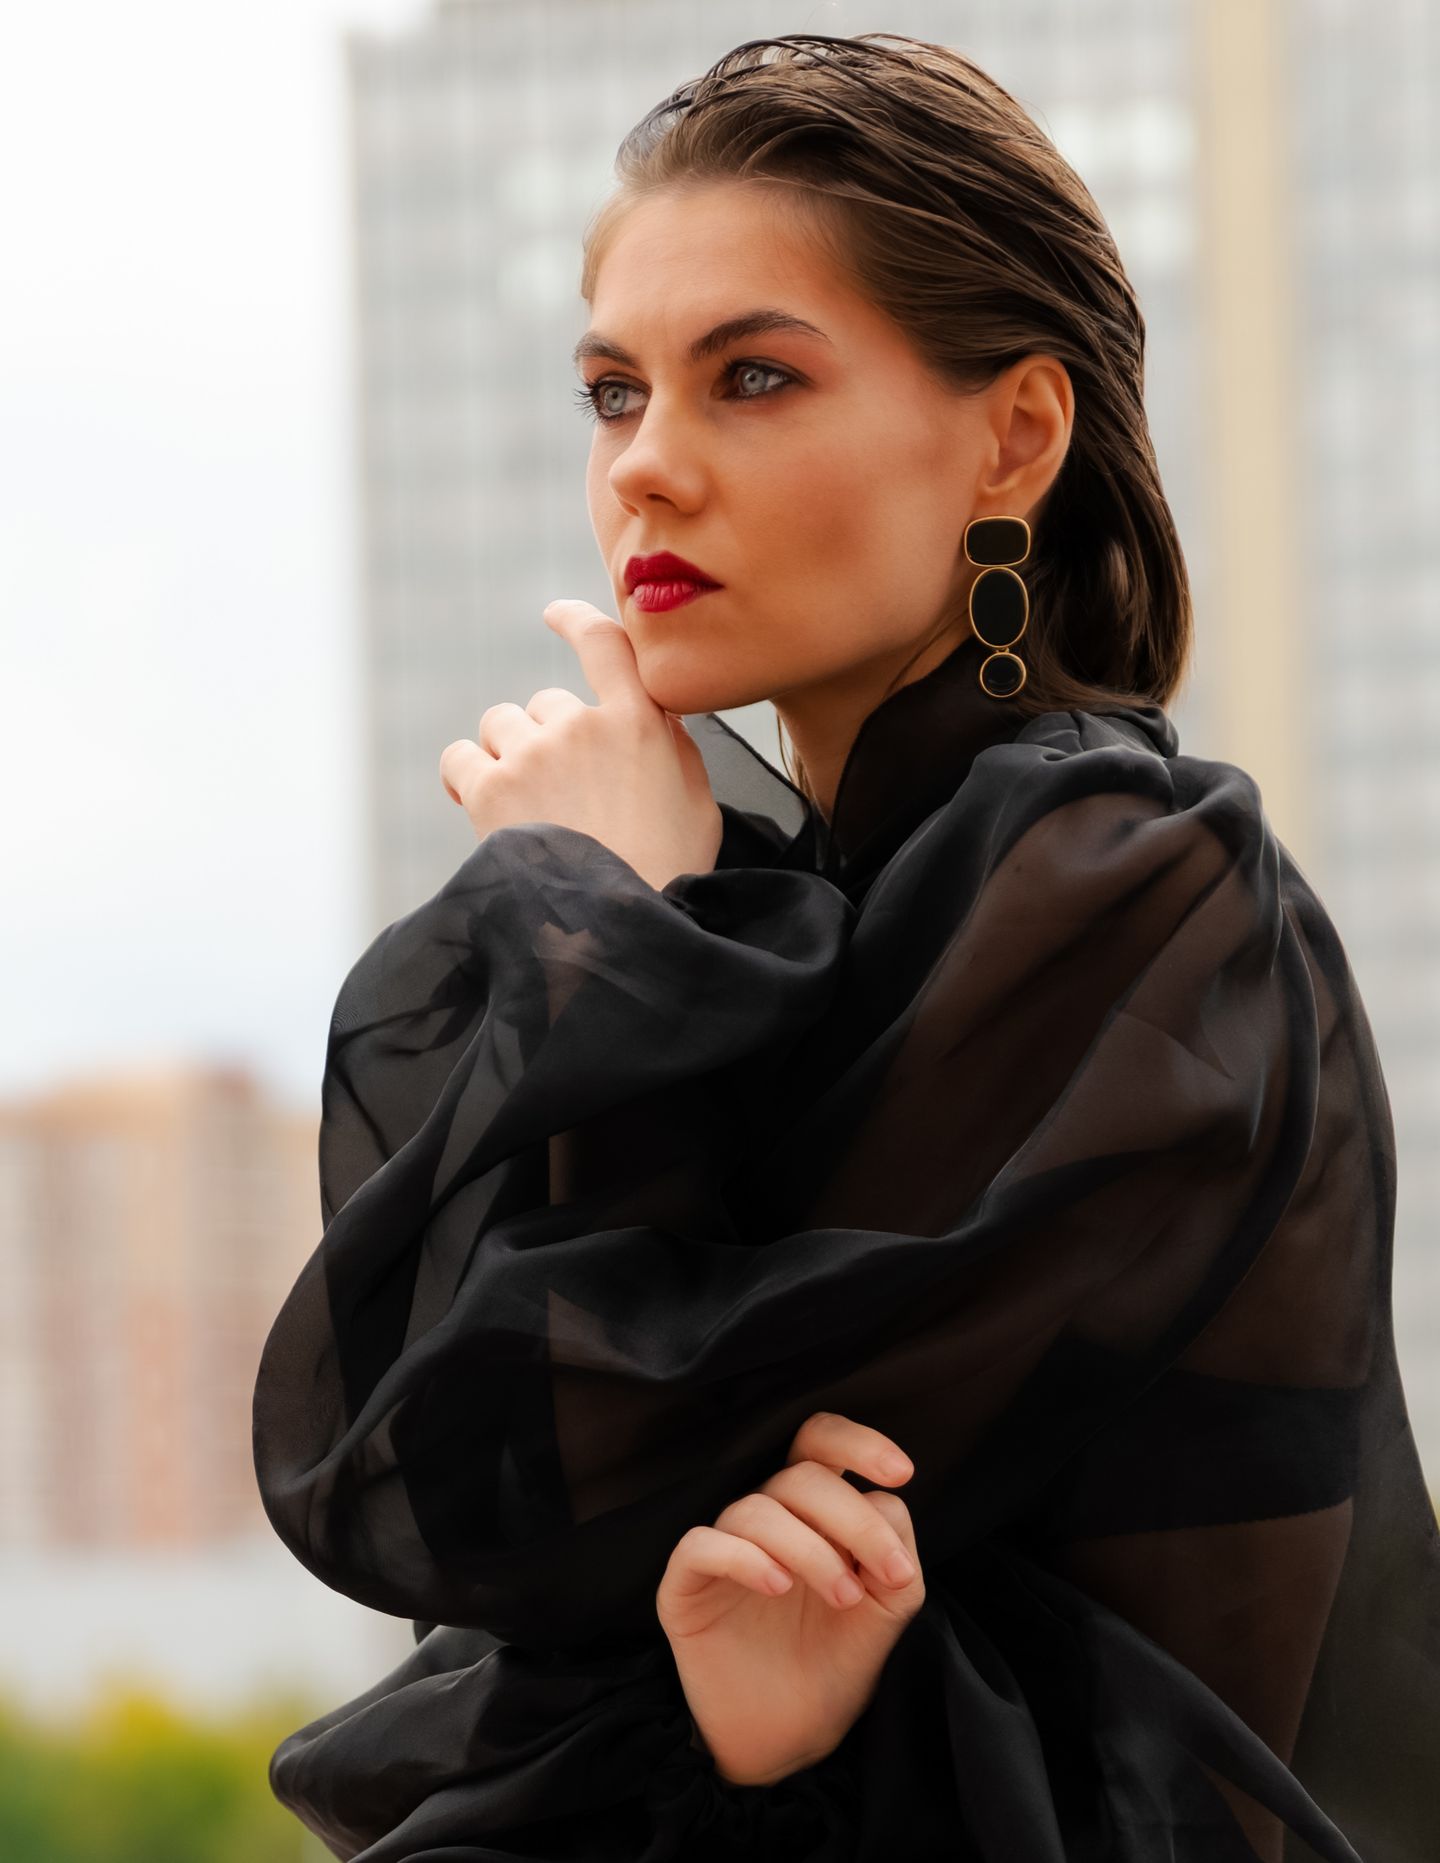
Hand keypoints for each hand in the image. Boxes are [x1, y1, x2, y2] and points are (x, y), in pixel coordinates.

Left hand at [437, 599, 722, 892]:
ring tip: (529, 809)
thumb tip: (651, 717)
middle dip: (549, 739)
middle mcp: (582, 726)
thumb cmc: (665, 874)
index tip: (555, 615)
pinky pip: (459, 758)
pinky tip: (474, 800)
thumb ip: (673, 748)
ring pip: (500, 726)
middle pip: (546, 704)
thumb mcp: (696, 804)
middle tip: (564, 796)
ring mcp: (532, 754)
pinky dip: (463, 775)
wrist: (616, 931)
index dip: (575, 620)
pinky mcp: (489, 789)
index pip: (605, 644)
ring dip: (508, 756)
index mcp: (641, 723)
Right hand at [655, 1411, 924, 1787]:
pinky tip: (777, 1586)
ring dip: (811, 1549)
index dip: (859, 1443)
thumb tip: (888, 1502)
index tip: (901, 1473)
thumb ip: (894, 1552)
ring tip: (842, 1597)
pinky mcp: (684, 1584)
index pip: (820, 1442)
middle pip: (800, 1476)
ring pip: (756, 1509)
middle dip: (852, 1519)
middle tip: (884, 1575)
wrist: (790, 1739)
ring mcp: (720, 1546)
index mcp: (809, 1510)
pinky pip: (702, 1544)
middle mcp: (763, 1517)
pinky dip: (744, 1557)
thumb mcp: (885, 1607)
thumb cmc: (834, 1662)